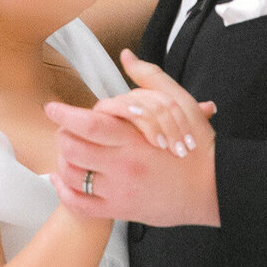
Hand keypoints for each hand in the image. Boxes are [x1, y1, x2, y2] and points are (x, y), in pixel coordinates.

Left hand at [46, 53, 220, 228]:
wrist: (214, 188)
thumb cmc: (197, 145)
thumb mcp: (179, 104)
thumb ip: (150, 78)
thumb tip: (126, 56)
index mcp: (136, 138)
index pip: (89, 124)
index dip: (64, 114)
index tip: (52, 108)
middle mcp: (124, 166)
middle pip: (73, 149)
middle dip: (62, 136)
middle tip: (63, 130)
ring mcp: (121, 191)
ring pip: (73, 176)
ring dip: (62, 161)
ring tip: (67, 151)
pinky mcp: (121, 211)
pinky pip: (80, 205)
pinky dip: (64, 192)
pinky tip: (62, 180)